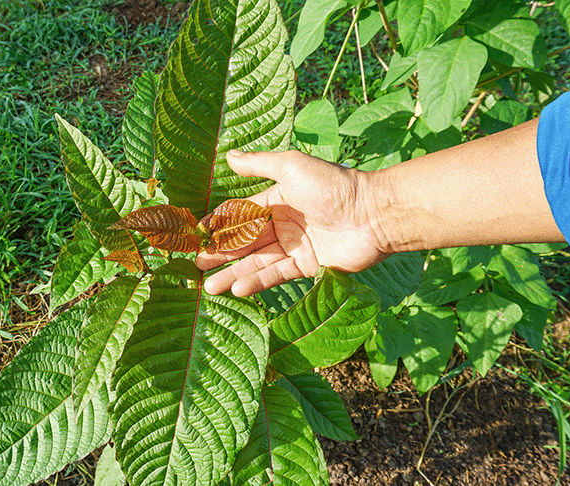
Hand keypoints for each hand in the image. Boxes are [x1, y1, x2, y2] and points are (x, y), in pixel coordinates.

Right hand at [195, 150, 386, 296]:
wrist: (374, 214)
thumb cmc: (334, 186)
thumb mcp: (293, 167)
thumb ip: (259, 165)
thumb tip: (229, 155)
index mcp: (277, 199)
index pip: (240, 214)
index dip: (219, 224)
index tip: (196, 235)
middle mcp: (283, 224)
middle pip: (244, 242)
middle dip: (220, 253)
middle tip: (195, 264)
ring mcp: (294, 247)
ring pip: (256, 262)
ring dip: (232, 273)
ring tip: (208, 286)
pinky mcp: (307, 266)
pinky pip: (276, 275)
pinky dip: (256, 281)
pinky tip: (236, 288)